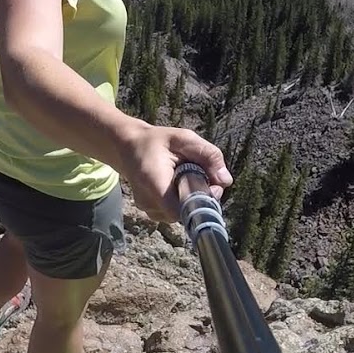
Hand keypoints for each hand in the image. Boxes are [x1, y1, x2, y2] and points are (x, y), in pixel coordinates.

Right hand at [117, 125, 232, 222]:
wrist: (127, 147)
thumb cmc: (156, 142)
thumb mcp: (184, 138)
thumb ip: (207, 154)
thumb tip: (226, 180)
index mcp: (154, 181)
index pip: (183, 210)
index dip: (202, 202)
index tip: (210, 185)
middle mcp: (148, 201)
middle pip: (187, 212)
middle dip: (200, 196)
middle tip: (199, 173)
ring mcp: (149, 210)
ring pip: (183, 214)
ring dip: (191, 198)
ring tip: (184, 176)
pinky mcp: (152, 213)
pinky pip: (176, 213)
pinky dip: (182, 201)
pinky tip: (177, 184)